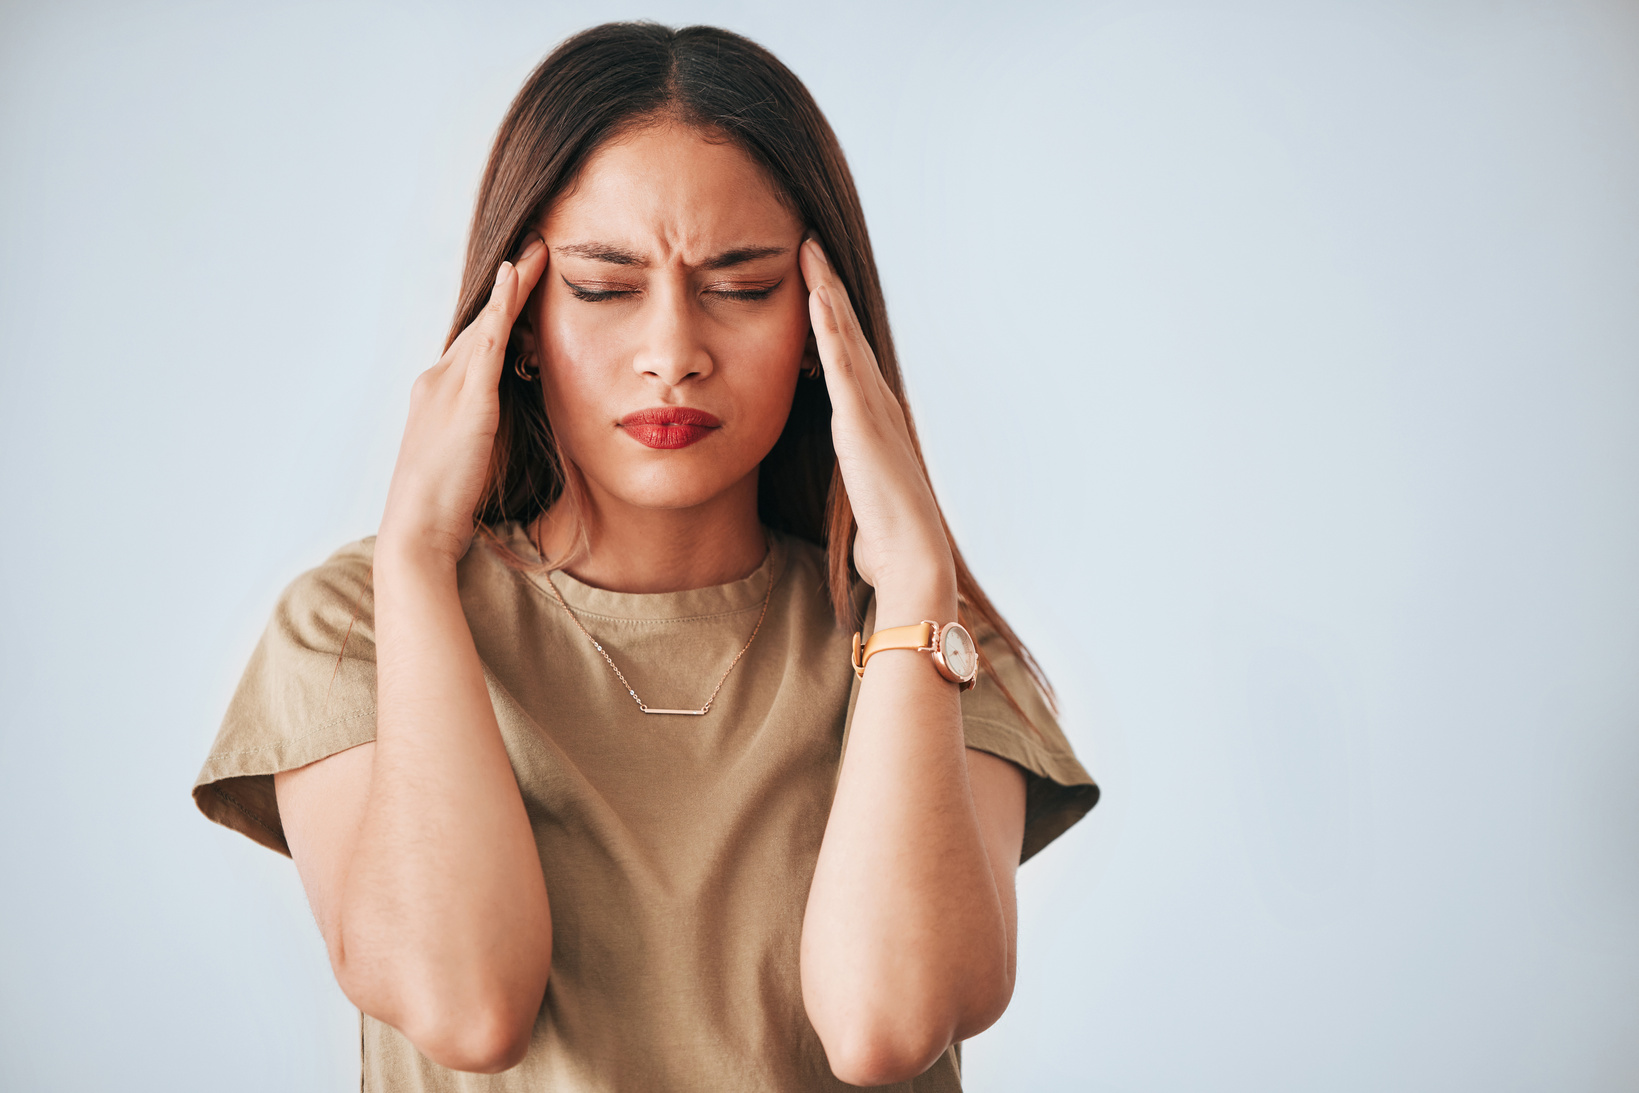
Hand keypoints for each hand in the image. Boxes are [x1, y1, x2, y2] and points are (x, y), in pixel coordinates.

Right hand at [379, 236, 547, 565]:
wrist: (416, 533)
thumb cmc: (446, 510)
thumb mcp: (471, 463)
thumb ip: (488, 436)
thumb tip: (511, 426)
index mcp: (436, 399)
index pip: (473, 346)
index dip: (498, 314)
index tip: (521, 283)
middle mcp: (436, 383)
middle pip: (478, 327)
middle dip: (507, 288)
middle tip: (536, 249)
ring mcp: (447, 388)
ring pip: (484, 325)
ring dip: (512, 285)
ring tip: (538, 250)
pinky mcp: (467, 401)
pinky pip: (487, 343)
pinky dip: (501, 307)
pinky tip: (516, 278)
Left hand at [799, 238, 954, 602]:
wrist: (912, 556)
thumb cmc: (886, 538)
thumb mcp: (862, 494)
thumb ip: (855, 477)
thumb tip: (854, 484)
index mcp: (872, 419)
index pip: (845, 356)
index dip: (830, 317)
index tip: (810, 282)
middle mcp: (877, 403)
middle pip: (847, 332)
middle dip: (828, 286)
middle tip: (809, 243)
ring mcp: (871, 407)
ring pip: (845, 335)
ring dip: (827, 290)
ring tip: (808, 249)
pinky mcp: (859, 420)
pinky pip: (840, 361)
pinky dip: (829, 324)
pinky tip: (816, 293)